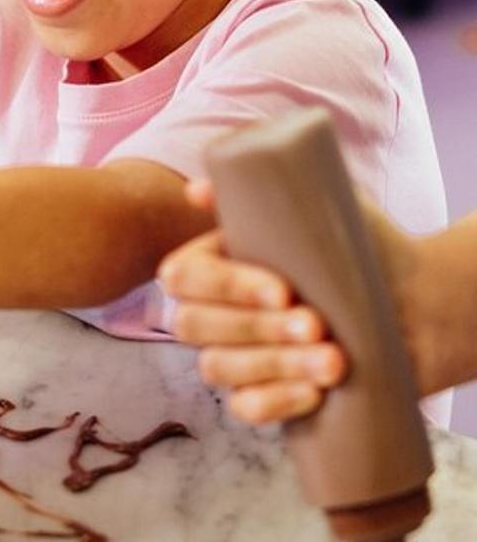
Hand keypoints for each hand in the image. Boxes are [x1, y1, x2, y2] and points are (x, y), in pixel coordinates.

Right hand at [158, 180, 422, 424]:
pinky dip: (275, 402)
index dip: (225, 286)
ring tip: (334, 362)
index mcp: (209, 264)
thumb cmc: (357, 247)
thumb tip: (198, 191)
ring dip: (273, 365)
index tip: (283, 289)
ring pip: (217, 367)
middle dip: (256, 328)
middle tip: (317, 324)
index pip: (182, 277)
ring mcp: (231, 357)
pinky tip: (314, 395)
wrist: (415, 299)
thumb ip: (257, 193)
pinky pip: (243, 407)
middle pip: (192, 325)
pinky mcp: (259, 394)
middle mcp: (210, 311)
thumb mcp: (314, 207)